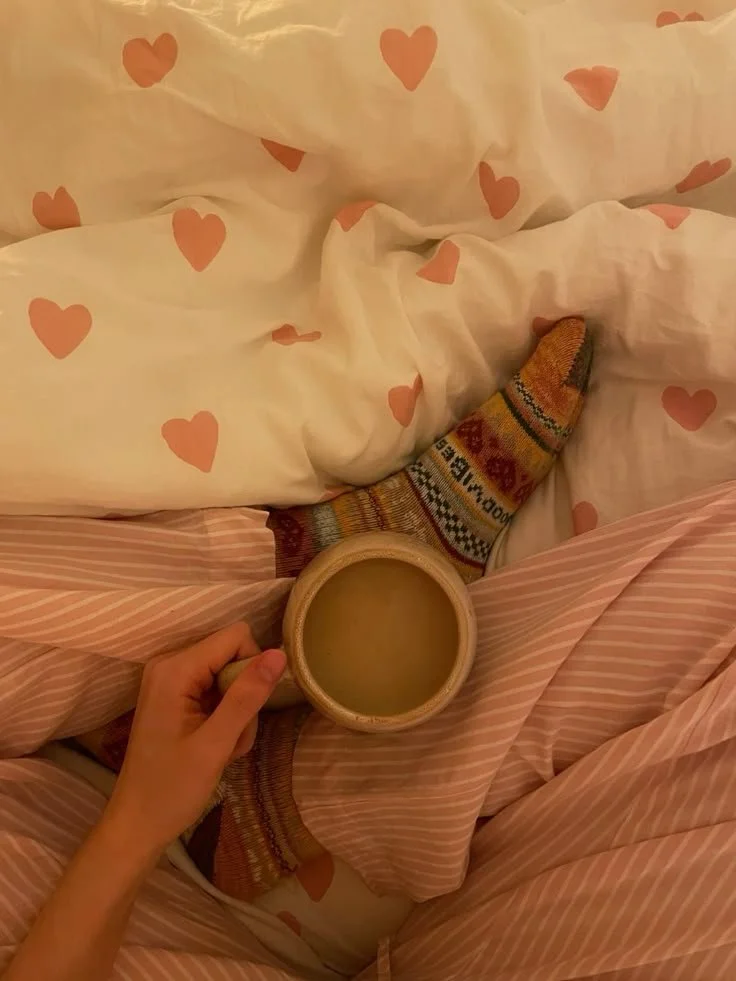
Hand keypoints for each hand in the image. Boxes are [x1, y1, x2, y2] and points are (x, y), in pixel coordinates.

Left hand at [104, 623, 285, 853]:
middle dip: (243, 695)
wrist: (138, 824)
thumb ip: (247, 697)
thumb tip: (280, 654)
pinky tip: (216, 746)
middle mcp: (169, 664)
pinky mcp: (174, 696)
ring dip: (237, 712)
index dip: (252, 669)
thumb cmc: (172, 789)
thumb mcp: (216, 744)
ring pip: (228, 676)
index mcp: (174, 669)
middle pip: (232, 656)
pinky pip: (216, 690)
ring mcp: (170, 680)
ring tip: (223, 747)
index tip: (245, 710)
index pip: (236, 637)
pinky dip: (225, 717)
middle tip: (232, 737)